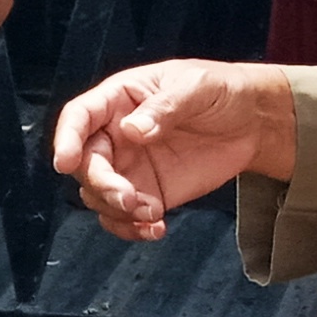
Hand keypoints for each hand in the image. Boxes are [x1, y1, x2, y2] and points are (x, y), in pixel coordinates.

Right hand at [50, 59, 297, 242]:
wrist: (252, 122)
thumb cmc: (220, 91)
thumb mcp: (196, 87)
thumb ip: (165, 107)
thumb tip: (133, 130)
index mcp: (118, 100)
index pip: (79, 117)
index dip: (66, 138)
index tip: (65, 163)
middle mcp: (115, 135)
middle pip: (85, 164)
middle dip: (101, 185)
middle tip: (129, 199)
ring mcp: (128, 167)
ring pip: (98, 196)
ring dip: (117, 211)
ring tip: (153, 215)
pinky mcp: (147, 193)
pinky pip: (123, 217)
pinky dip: (131, 229)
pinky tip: (156, 228)